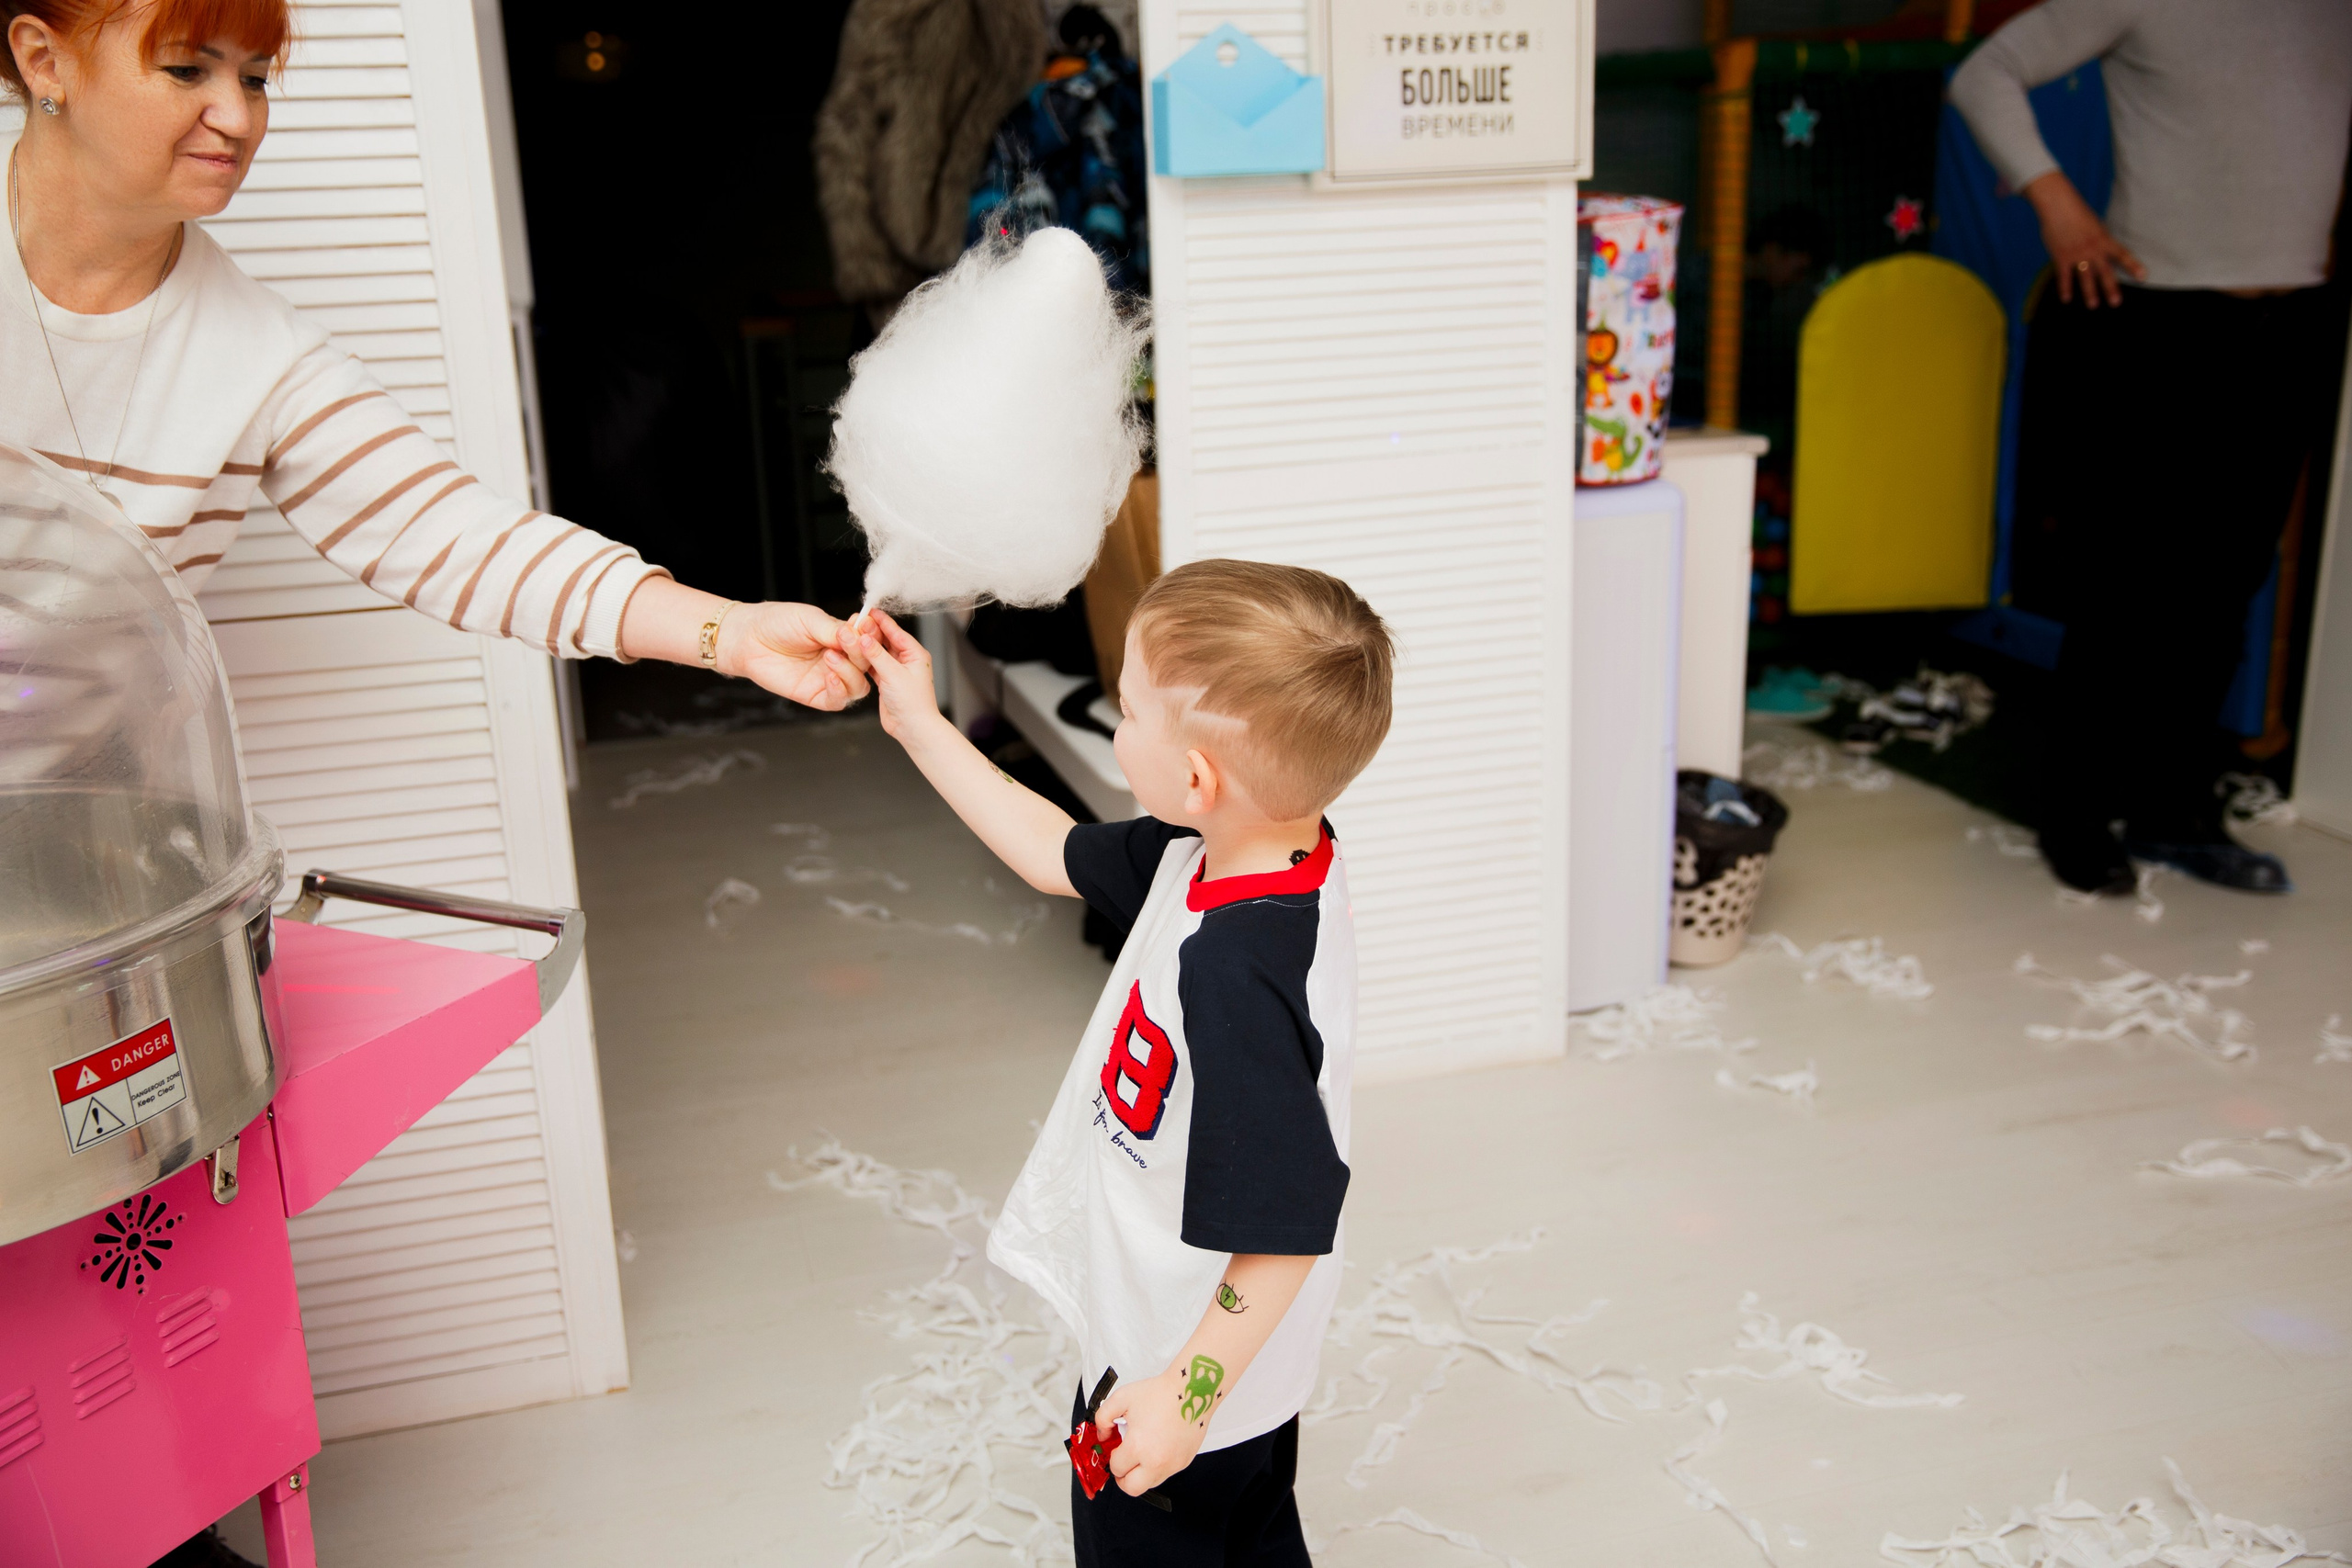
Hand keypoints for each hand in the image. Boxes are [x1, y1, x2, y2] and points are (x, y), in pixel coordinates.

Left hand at [720, 601, 870, 710]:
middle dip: (862, 653)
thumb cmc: (776, 623)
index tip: (867, 626)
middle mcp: (839, 661)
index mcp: (842, 640)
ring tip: (830, 656)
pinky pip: (837, 701)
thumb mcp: (810, 619)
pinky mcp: (814, 696)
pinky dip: (839, 690)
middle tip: (848, 639)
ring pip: (858, 686)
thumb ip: (835, 629)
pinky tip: (830, 675)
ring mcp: (827, 679)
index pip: (869, 642)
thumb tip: (858, 634)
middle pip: (867, 666)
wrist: (747, 638)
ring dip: (850, 672)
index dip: (872, 636)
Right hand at [850, 609, 944, 740]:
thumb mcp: (894, 675)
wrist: (913, 728)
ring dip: (865, 647)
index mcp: (915, 654)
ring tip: (850, 636)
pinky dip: (863, 661)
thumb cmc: (913, 704)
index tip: (867, 610)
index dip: (881, 620)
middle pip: (885, 640)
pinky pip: (873, 666)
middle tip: (855, 623)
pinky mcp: (887, 681)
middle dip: (870, 632)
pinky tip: (853, 655)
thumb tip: (864, 638)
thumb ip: (877, 655)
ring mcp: (896, 671)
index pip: (896, 631)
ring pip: (878, 653)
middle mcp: (906, 660)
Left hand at [1095, 1367, 1211, 1496]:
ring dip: (1141, 1474)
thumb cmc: (1161, 1393)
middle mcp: (1156, 1461)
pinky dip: (1157, 1467)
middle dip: (1122, 1478)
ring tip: (1141, 1454)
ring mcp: (1172, 1464)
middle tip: (1122, 1465)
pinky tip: (1156, 1448)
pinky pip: (1166, 1474)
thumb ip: (1103, 1417)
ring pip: (1150, 1484)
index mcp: (1138, 1447)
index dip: (1112, 1458)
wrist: (1192, 1390)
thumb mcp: (1122, 1398)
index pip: (1116, 1468)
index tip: (1116, 1450)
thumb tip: (1103, 1435)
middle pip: (1132, 1488)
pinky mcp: (1184, 1462)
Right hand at [2023, 171, 2143, 307]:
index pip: (2122, 254)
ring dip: (2089, 292)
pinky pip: (2064, 276)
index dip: (2133, 265)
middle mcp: (2093, 248)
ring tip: (2093, 305)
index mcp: (2104, 239)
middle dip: (2111, 287)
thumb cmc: (2076, 213)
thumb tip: (2103, 252)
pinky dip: (2065, 288)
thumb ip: (2099, 240)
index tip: (2143, 276)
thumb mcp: (2095, 225)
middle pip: (2104, 271)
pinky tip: (2066, 299)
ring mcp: (2077, 253)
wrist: (2058, 205)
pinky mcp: (2061, 256)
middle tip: (2116, 303)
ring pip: (2085, 277)